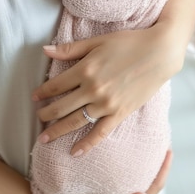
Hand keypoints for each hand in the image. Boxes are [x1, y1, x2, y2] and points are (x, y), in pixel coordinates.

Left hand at [32, 0, 194, 155]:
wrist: (160, 52)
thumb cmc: (128, 42)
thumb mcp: (97, 41)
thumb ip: (71, 48)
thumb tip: (45, 50)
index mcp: (85, 68)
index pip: (56, 85)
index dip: (43, 92)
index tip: (35, 97)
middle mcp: (93, 88)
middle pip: (61, 106)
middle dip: (46, 113)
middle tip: (37, 117)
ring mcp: (107, 103)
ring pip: (75, 121)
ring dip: (57, 130)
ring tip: (44, 137)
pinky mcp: (121, 112)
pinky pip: (100, 132)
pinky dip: (87, 144)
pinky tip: (74, 152)